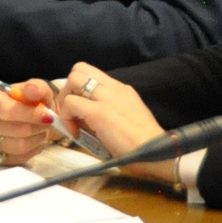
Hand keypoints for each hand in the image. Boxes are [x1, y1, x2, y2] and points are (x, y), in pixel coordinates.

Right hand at [0, 78, 57, 165]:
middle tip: (48, 121)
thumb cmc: (33, 101)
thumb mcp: (39, 88)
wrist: (36, 117)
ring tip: (41, 130)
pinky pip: (20, 159)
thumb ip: (36, 87)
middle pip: (16, 130)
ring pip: (20, 146)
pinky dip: (33, 150)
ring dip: (37, 138)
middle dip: (37, 126)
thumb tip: (32, 90)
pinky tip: (35, 140)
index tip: (47, 115)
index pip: (7, 111)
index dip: (29, 114)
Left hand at [55, 65, 175, 184]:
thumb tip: (87, 119)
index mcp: (121, 89)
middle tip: (71, 112)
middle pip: (79, 69)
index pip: (92, 73)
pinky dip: (67, 118)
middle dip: (68, 89)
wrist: (155, 153)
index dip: (79, 88)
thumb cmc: (144, 143)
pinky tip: (76, 133)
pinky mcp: (99, 112)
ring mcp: (106, 98)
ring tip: (73, 121)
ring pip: (73, 79)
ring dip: (66, 101)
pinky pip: (71, 103)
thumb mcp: (128, 117)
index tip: (80, 109)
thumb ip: (110, 112)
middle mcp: (114, 88)